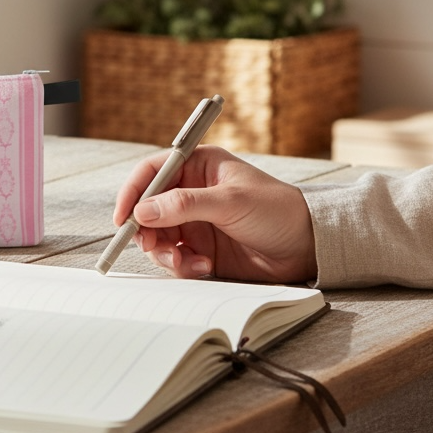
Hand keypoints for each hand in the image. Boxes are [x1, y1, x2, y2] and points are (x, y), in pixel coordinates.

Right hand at [112, 145, 317, 283]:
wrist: (308, 247)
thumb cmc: (278, 210)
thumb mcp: (231, 202)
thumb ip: (185, 205)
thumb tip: (143, 211)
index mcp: (197, 166)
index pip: (152, 172)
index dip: (133, 192)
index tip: (124, 217)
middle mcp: (190, 192)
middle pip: (147, 208)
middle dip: (146, 230)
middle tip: (153, 246)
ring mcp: (193, 221)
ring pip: (157, 237)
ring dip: (166, 253)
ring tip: (188, 261)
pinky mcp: (200, 247)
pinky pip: (174, 257)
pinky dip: (182, 265)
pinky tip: (205, 266)